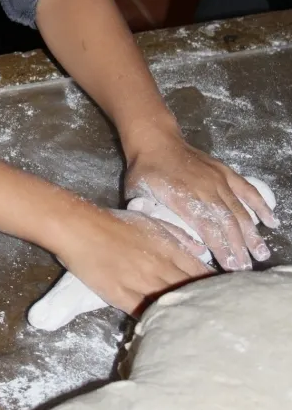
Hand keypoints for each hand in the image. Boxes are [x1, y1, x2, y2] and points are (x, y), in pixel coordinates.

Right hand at [60, 204, 211, 316]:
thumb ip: (178, 236)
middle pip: (190, 292)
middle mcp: (160, 268)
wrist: (81, 228)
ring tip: (199, 329)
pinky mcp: (122, 297)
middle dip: (205, 304)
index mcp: (169, 249)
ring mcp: (142, 284)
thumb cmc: (115, 222)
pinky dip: (156, 321)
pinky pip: (145, 313)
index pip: (201, 274)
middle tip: (219, 319)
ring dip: (184, 315)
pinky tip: (166, 330)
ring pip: (171, 305)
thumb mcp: (152, 222)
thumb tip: (200, 250)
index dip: (214, 287)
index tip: (226, 297)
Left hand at [125, 128, 278, 271]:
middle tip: (246, 268)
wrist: (156, 142)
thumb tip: (164, 241)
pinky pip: (247, 190)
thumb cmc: (145, 172)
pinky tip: (271, 221)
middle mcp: (205, 189)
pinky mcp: (225, 172)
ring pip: (239, 210)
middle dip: (238, 247)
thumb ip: (151, 218)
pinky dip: (260, 205)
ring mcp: (218, 180)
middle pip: (227, 223)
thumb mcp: (138, 195)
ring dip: (251, 233)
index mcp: (182, 198)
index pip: (207, 228)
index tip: (230, 266)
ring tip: (261, 253)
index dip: (221, 247)